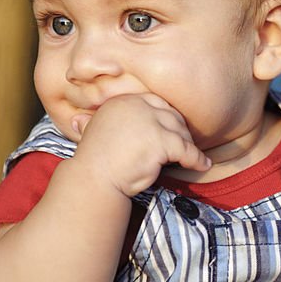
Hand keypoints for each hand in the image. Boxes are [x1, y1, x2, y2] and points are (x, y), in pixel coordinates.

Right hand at [72, 93, 209, 196]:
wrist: (93, 180)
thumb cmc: (93, 162)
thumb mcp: (93, 133)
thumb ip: (93, 122)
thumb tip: (79, 120)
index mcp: (122, 101)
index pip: (155, 103)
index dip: (167, 116)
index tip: (172, 128)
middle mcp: (137, 106)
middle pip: (171, 115)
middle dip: (180, 130)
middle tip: (186, 144)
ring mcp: (150, 122)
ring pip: (180, 132)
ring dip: (189, 145)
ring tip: (194, 156)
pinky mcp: (161, 141)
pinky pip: (186, 149)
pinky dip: (196, 158)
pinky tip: (202, 165)